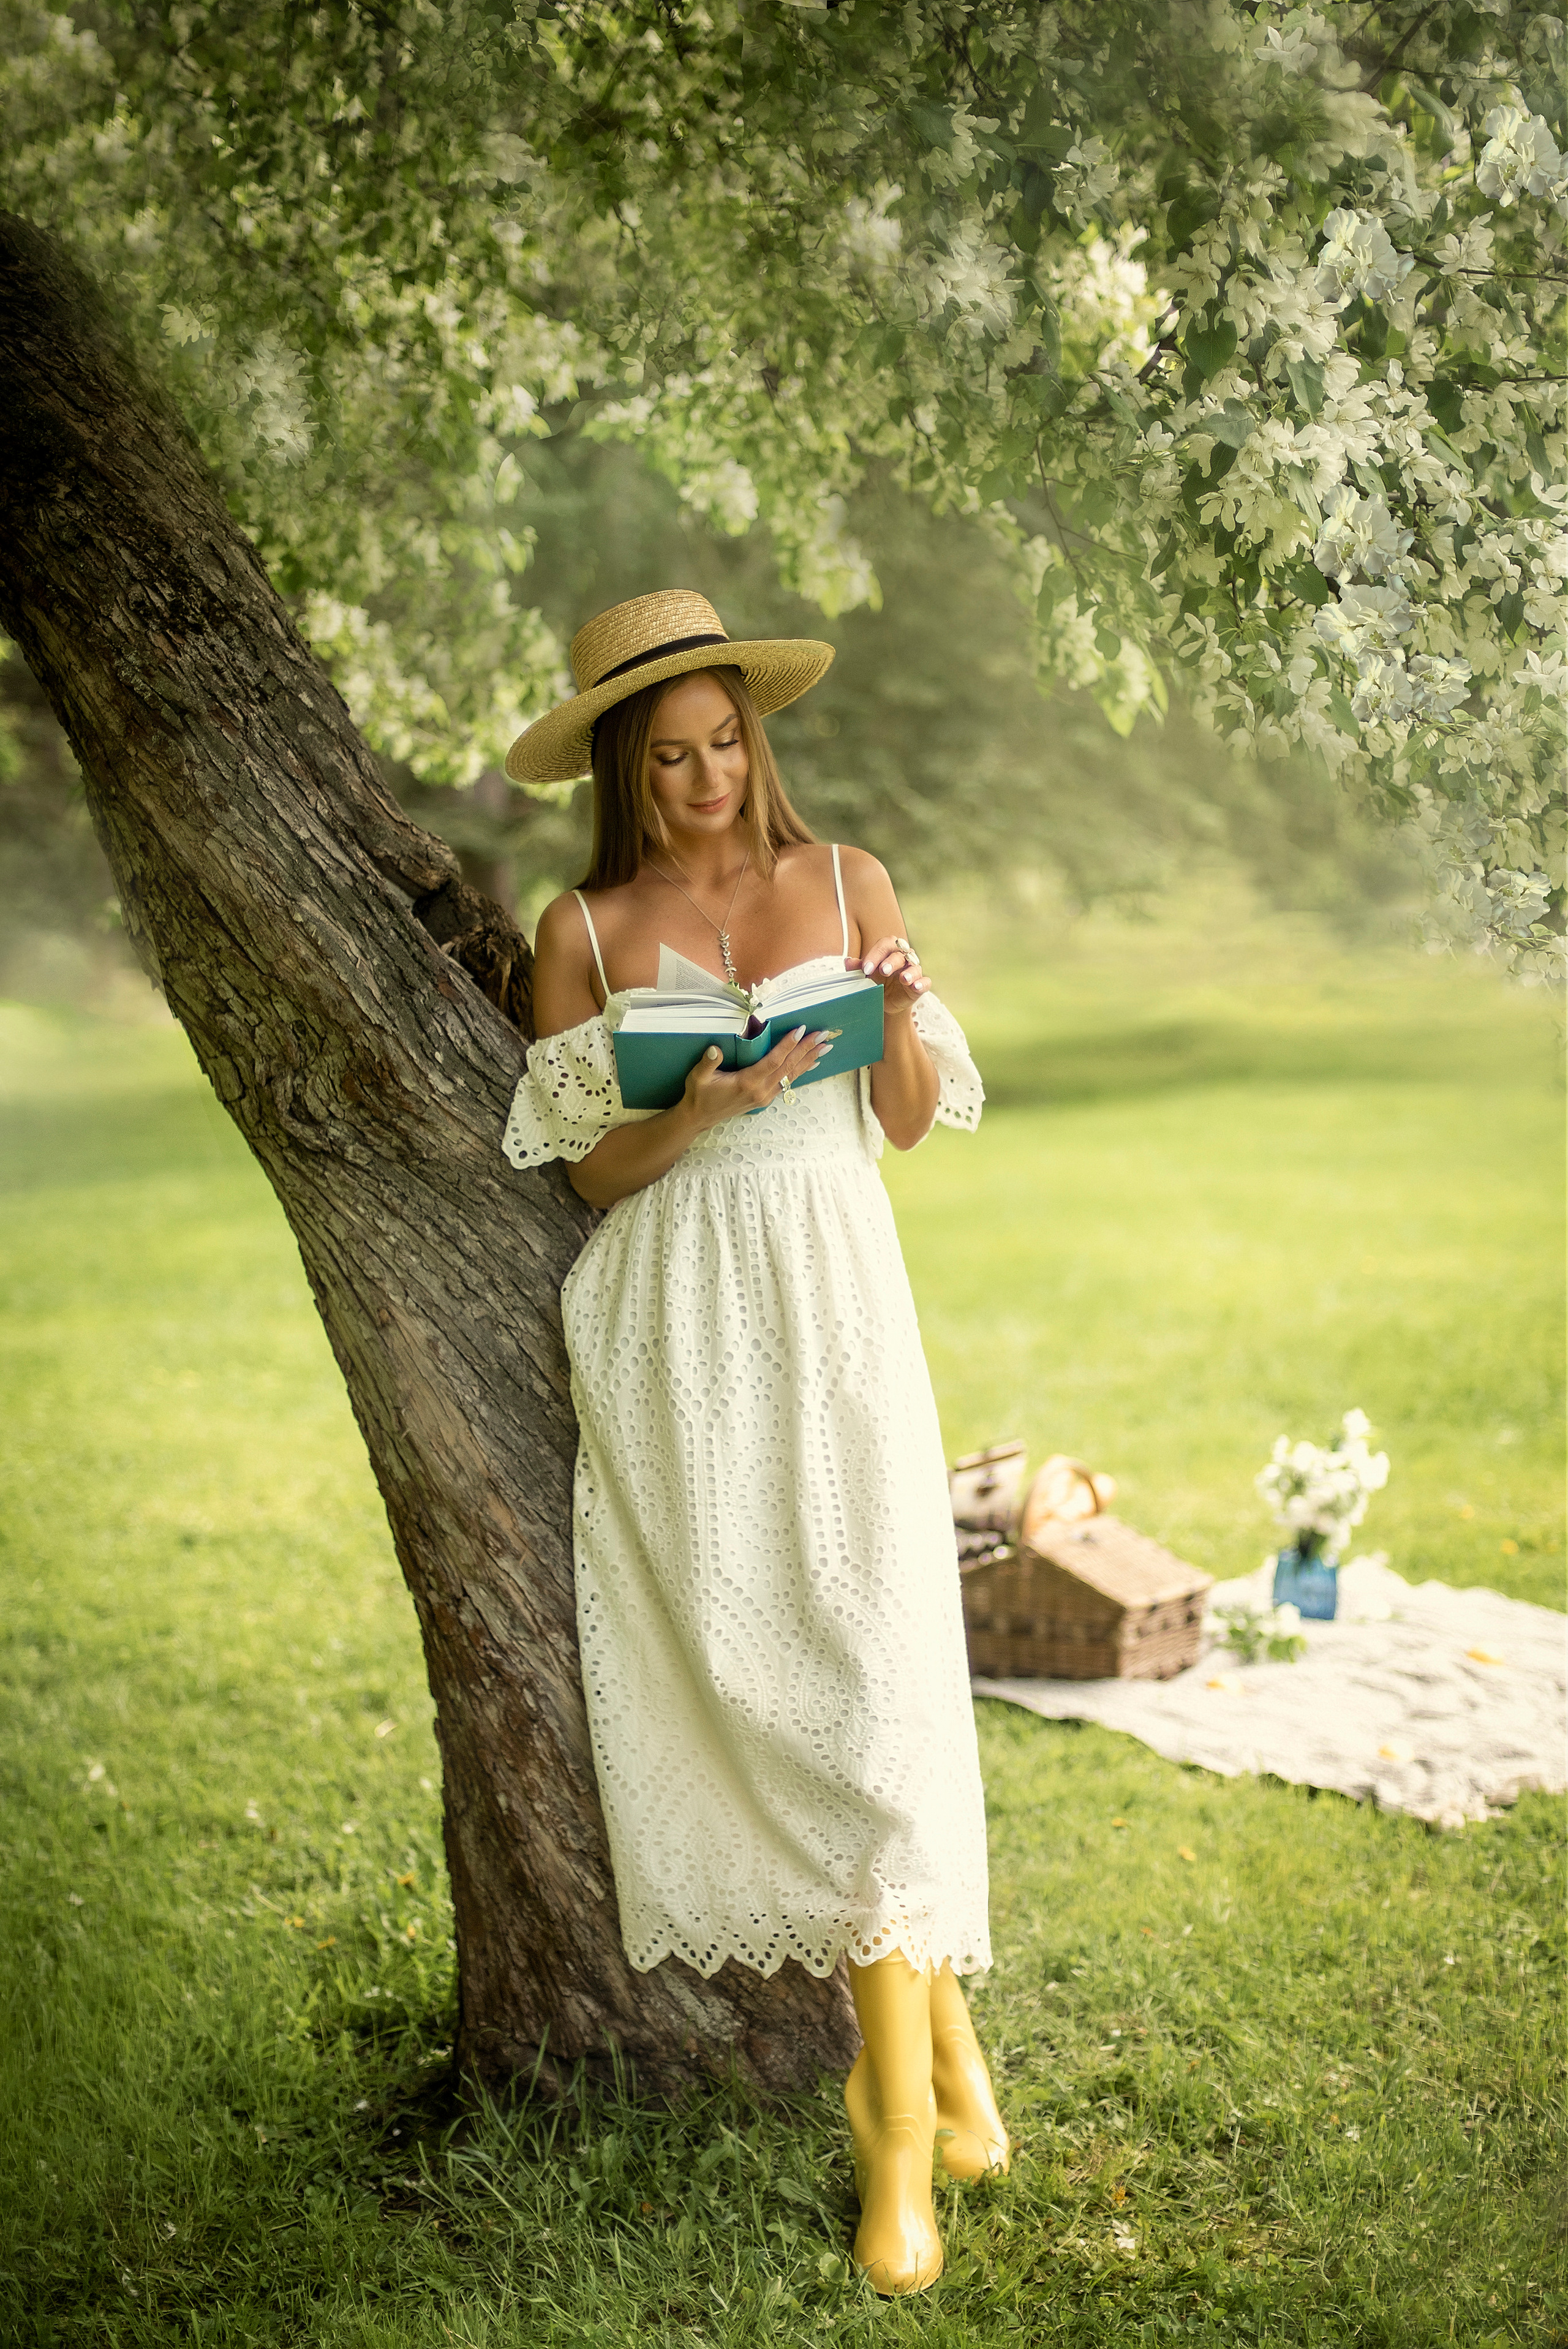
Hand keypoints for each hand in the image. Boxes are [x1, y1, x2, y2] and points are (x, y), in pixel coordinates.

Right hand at [680, 1025, 834, 1129]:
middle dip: (807, 1049)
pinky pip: (787, 1082)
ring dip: (809, 1059)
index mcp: (747, 1083)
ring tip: (825, 1047)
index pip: (773, 1061)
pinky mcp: (765, 1098)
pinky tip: (812, 1063)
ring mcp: (765, 1096)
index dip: (788, 1045)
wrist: (699, 1117)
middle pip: (788, 1067)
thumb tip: (715, 1048)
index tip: (801, 1030)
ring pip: (791, 1075)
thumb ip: (708, 1062)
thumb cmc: (699, 1095)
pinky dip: (801, 1071)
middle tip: (823, 1035)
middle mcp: (760, 1091)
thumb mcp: (698, 1077)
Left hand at [851, 934, 929, 1021]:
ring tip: (904, 979)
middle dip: (891, 962)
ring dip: (909, 972)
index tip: (865, 968)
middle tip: (883, 971)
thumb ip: (858, 968)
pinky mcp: (920, 985)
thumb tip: (848, 961)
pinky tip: (916, 986)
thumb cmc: (876, 981)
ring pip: (914, 967)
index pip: (885, 945)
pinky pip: (925, 982)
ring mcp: (914, 971)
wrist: (884, 1000)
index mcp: (890, 950)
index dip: (876, 954)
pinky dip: (922, 983)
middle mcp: (904, 957)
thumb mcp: (866, 975)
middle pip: (900, 954)